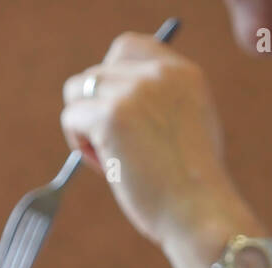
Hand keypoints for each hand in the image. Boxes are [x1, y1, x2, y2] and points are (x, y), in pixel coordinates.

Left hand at [60, 33, 242, 246]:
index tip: (117, 114)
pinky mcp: (111, 117)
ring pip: (78, 91)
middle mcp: (159, 73)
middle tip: (116, 147)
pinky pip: (70, 117)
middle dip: (96, 108)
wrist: (200, 214)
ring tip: (111, 160)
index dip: (111, 78)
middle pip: (96, 71)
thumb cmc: (193, 188)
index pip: (127, 48)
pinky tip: (107, 168)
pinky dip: (78, 144)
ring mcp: (134, 92)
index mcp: (182, 73)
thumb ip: (161, 102)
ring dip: (85, 126)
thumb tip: (109, 98)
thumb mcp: (190, 127)